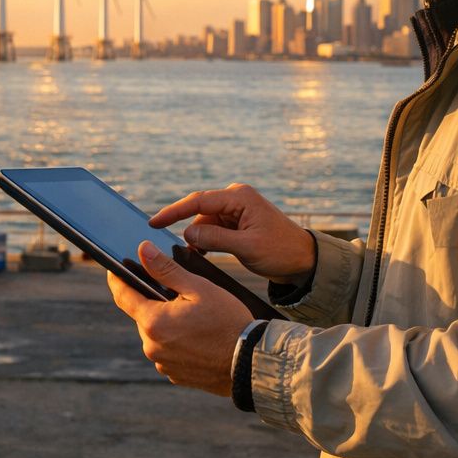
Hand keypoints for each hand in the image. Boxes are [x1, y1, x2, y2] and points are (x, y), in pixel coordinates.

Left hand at [107, 240, 252, 396]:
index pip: (122, 296)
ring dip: (167, 323)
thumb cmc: (228, 322)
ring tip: (194, 316)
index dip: (117, 279)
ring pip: (156, 334)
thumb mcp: (198, 288)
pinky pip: (168, 352)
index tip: (114, 268)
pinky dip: (177, 342)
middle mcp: (152, 346)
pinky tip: (198, 336)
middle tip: (178, 293)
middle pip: (142, 315)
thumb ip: (166, 269)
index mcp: (153, 322)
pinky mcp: (175, 375)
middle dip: (154, 301)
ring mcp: (162, 364)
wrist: (251, 363)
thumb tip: (142, 250)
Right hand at [150, 183, 315, 284]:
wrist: (304, 260)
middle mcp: (237, 198)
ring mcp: (237, 209)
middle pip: (199, 210)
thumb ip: (214, 239)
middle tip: (166, 244)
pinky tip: (201, 253)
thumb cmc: (280, 251)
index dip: (173, 212)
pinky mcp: (238, 222)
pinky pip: (214, 228)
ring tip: (192, 256)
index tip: (153, 222)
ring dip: (199, 238)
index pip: (198, 201)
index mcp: (239, 197)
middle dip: (185, 227)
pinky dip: (207, 240)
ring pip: (205, 222)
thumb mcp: (246, 247)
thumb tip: (186, 234)